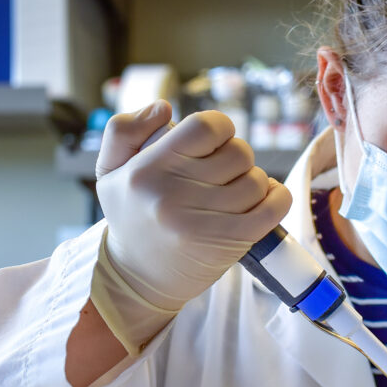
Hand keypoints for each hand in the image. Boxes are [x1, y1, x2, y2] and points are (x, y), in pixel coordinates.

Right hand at [95, 101, 291, 309]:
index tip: (215, 142)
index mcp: (147, 169)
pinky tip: (264, 200)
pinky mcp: (230, 243)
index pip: (205, 126)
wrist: (139, 279)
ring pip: (257, 180)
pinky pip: (274, 207)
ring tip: (235, 192)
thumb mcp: (109, 171)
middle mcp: (174, 194)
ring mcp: (204, 221)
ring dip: (253, 182)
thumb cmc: (131, 217)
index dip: (220, 128)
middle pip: (238, 152)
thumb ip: (125, 130)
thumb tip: (164, 107)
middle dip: (237, 157)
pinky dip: (277, 198)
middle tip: (224, 172)